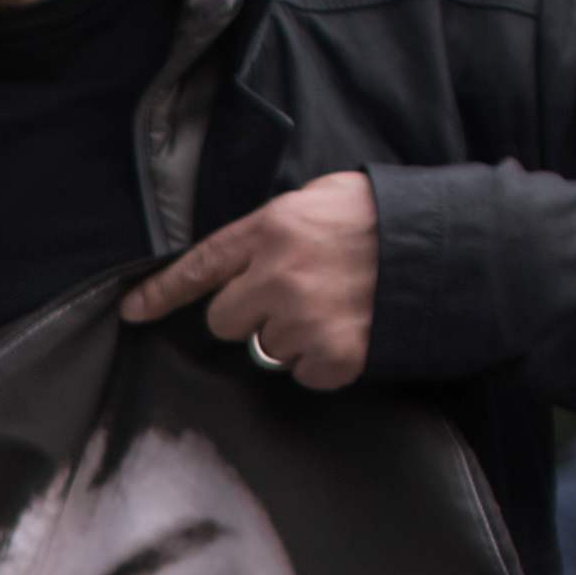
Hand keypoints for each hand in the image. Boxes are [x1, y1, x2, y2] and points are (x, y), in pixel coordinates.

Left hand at [117, 170, 384, 388]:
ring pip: (265, 349)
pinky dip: (324, 361)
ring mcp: (304, 320)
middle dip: (250, 314)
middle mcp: (277, 276)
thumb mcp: (317, 201)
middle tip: (293, 296)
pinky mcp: (334, 356)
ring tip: (334, 307)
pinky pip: (304, 373)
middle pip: (225, 320)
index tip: (132, 312)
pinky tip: (350, 330)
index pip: (199, 266)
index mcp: (270, 230)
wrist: (443, 247)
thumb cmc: (380, 217)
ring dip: (292, 336)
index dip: (162, 293)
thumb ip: (271, 230)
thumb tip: (237, 262)